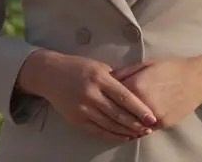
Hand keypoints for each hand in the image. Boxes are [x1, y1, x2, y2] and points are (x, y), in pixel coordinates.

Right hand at [17, 50, 156, 142]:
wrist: (49, 74)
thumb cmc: (77, 67)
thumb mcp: (98, 66)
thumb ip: (115, 78)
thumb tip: (135, 90)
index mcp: (99, 78)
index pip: (124, 97)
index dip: (139, 109)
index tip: (152, 117)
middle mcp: (91, 95)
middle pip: (118, 114)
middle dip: (136, 123)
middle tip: (149, 129)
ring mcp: (83, 108)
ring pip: (109, 124)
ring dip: (126, 131)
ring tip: (139, 134)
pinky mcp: (76, 119)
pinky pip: (97, 131)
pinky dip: (112, 135)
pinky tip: (123, 136)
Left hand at [111, 55, 201, 128]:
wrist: (196, 79)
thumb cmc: (170, 67)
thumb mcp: (145, 63)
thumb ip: (125, 72)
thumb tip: (108, 78)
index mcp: (136, 85)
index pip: (112, 95)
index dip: (106, 94)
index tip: (101, 95)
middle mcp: (143, 103)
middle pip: (119, 112)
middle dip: (111, 110)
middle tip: (103, 110)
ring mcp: (153, 116)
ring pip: (130, 123)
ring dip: (122, 122)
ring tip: (114, 119)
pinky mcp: (162, 124)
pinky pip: (144, 129)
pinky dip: (136, 128)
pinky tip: (131, 125)